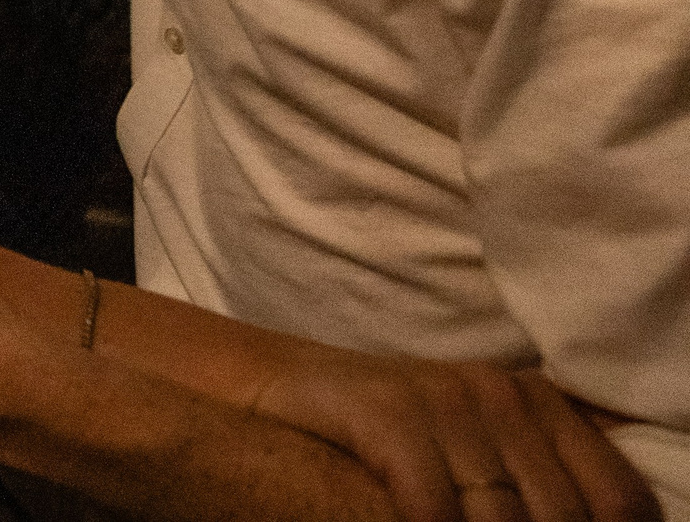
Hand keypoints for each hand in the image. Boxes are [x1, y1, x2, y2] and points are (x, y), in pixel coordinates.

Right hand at [248, 346, 657, 521]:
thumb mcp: (473, 448)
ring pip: (500, 518)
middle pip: (559, 516)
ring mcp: (442, 398)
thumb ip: (530, 480)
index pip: (617, 498)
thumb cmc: (384, 434)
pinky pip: (432, 506)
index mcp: (538, 403)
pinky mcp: (386, 410)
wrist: (277, 385)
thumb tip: (573, 520)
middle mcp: (500, 393)